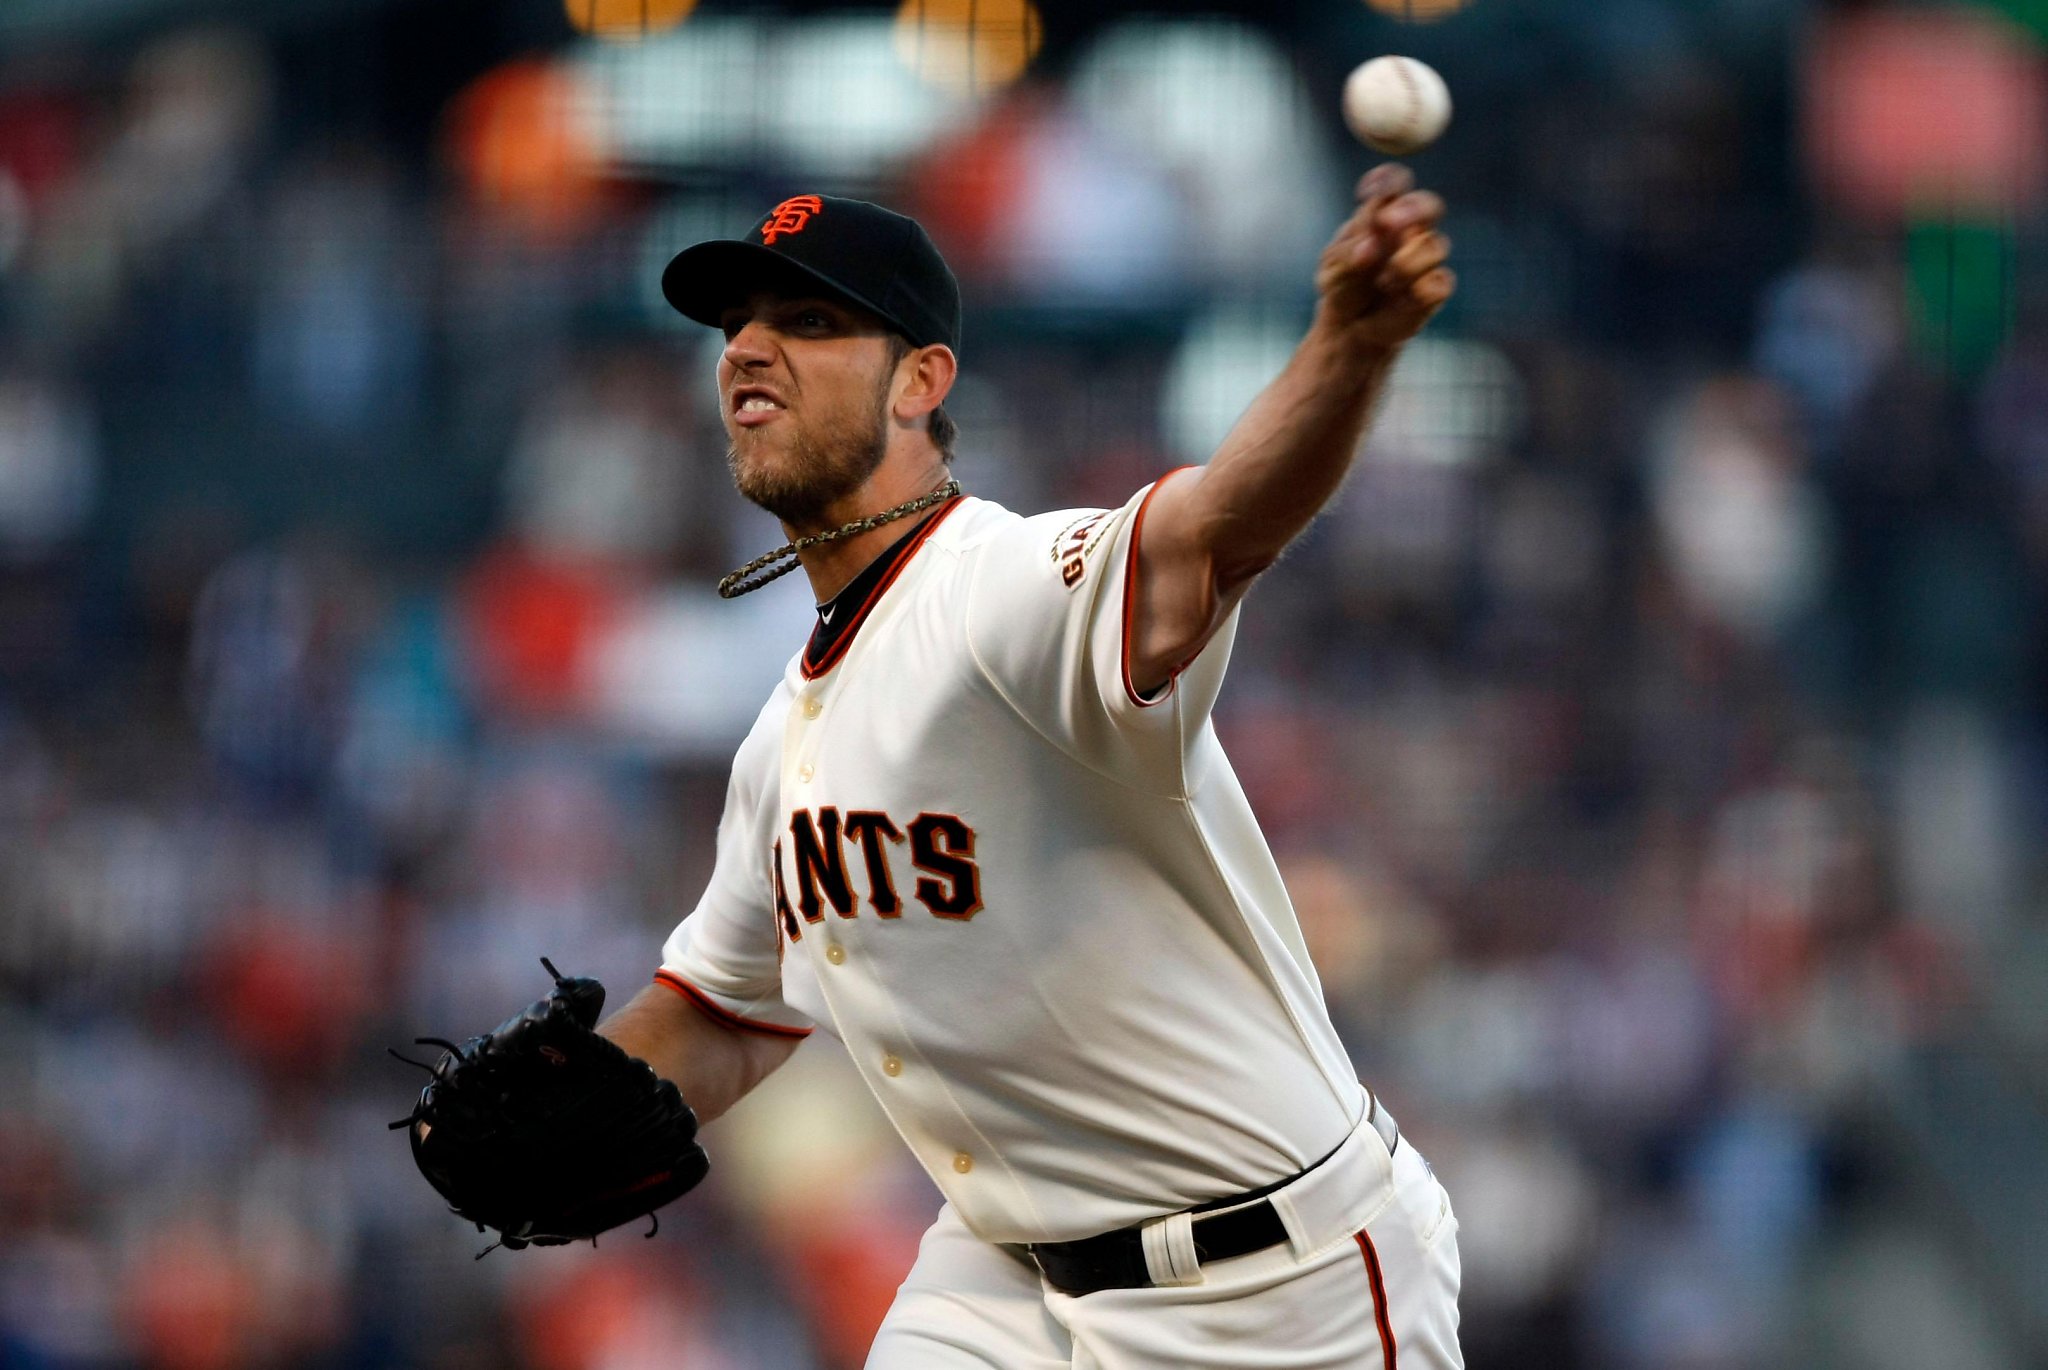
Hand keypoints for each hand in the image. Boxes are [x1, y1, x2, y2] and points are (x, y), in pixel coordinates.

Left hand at [1313, 164, 1453, 350]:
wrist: (1348, 331)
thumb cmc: (1343, 287)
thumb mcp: (1334, 268)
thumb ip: (1350, 252)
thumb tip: (1372, 245)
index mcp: (1383, 213)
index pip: (1394, 183)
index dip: (1387, 181)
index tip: (1365, 195)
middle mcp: (1410, 230)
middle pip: (1429, 205)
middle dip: (1413, 210)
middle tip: (1386, 223)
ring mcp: (1426, 258)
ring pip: (1436, 246)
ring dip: (1406, 263)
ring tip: (1383, 282)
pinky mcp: (1436, 289)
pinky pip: (1440, 283)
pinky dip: (1416, 292)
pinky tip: (1398, 301)